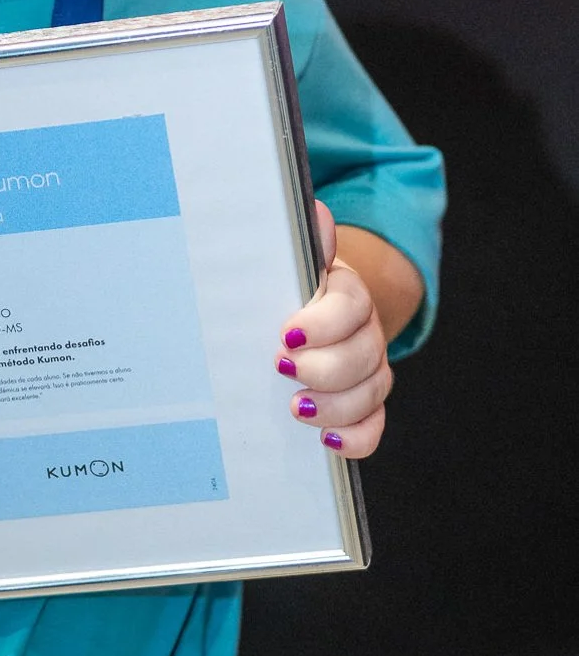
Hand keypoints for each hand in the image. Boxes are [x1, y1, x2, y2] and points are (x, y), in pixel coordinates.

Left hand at [275, 203, 392, 458]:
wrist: (312, 315)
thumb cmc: (297, 292)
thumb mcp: (296, 266)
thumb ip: (308, 244)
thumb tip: (316, 213)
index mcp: (349, 295)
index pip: (349, 307)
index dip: (323, 324)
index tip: (287, 334)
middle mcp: (367, 334)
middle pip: (362, 355)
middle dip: (324, 367)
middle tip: (283, 369)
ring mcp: (370, 372)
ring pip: (369, 393)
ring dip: (334, 405)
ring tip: (296, 407)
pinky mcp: (365, 406)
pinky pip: (373, 428)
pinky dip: (354, 438)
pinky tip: (326, 441)